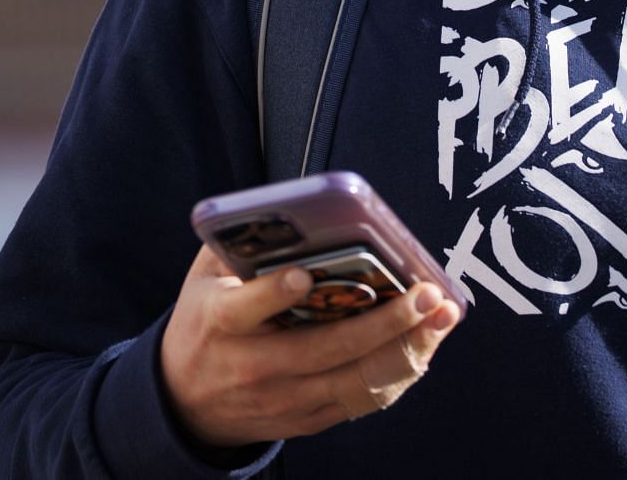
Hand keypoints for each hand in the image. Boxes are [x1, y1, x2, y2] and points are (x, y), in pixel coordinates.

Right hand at [160, 245, 462, 448]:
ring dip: (406, 350)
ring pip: (353, 380)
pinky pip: (360, 401)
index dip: (275, 292)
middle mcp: (253, 366)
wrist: (184, 403)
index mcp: (220, 323)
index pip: (247, 308)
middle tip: (427, 294)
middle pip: (324, 348)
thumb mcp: (204, 278)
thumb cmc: (205, 322)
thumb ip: (239, 243)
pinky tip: (425, 344)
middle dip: (383, 322)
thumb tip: (291, 207)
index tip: (305, 273)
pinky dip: (398, 373)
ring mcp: (281, 399)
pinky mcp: (304, 420)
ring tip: (442, 318)